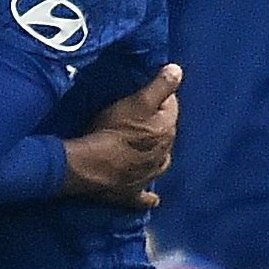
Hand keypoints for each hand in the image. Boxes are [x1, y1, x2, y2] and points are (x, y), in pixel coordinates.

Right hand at [63, 64, 181, 208]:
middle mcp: (164, 155)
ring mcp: (149, 177)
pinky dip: (148, 196)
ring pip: (159, 161)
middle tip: (138, 116)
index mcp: (167, 130)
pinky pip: (145, 197)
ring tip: (144, 147)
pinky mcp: (132, 194)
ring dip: (155, 155)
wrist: (89, 167)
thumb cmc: (111, 130)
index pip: (171, 106)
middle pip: (165, 133)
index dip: (158, 97)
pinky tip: (152, 198)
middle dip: (157, 124)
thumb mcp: (136, 102)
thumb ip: (160, 86)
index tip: (143, 93)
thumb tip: (179, 70)